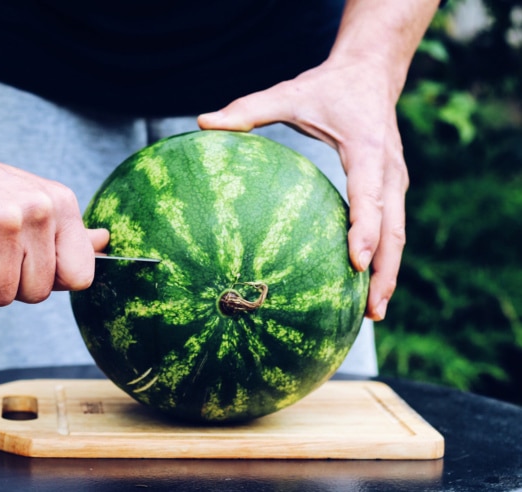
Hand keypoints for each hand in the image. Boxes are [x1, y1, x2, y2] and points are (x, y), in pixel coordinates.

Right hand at [0, 137, 108, 305]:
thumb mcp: (30, 199)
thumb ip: (65, 229)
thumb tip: (104, 243)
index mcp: (61, 204)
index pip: (80, 277)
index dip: (49, 280)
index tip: (23, 262)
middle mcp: (39, 210)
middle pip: (38, 293)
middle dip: (6, 282)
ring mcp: (5, 221)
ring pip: (1, 295)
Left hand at [198, 55, 407, 320]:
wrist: (372, 73)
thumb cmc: (328, 87)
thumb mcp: (288, 94)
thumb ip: (247, 110)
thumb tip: (201, 123)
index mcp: (366, 149)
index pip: (370, 194)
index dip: (366, 229)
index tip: (357, 262)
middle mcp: (389, 169)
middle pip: (395, 228)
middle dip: (385, 270)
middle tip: (370, 311)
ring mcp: (395, 181)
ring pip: (399, 234)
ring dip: (389, 273)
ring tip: (373, 313)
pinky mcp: (392, 188)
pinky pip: (392, 228)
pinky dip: (384, 259)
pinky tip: (366, 287)